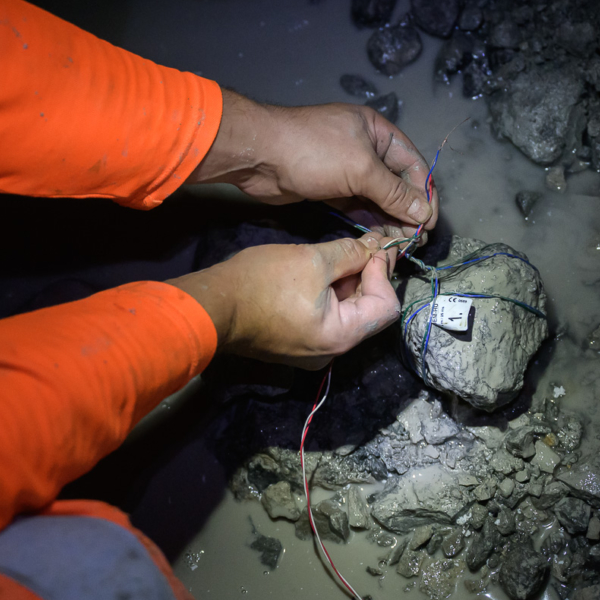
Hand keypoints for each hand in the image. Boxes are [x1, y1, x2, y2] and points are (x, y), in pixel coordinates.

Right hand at [166, 231, 400, 368]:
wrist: (213, 306)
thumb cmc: (262, 283)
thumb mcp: (312, 259)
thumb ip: (350, 254)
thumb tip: (374, 247)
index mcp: (340, 337)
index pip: (386, 307)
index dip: (383, 274)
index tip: (372, 249)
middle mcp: (330, 353)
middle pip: (368, 313)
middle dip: (366, 278)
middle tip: (359, 247)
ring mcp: (312, 352)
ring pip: (346, 316)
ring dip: (346, 286)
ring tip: (337, 257)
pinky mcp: (296, 345)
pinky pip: (325, 321)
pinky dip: (329, 297)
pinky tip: (318, 274)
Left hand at [187, 89, 439, 231]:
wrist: (259, 156)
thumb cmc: (314, 151)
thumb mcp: (361, 169)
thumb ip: (394, 192)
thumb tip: (423, 211)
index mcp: (377, 131)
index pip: (413, 163)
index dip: (424, 192)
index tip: (429, 222)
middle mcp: (365, 147)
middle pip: (396, 182)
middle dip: (407, 210)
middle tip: (416, 239)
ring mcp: (347, 168)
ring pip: (377, 197)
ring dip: (390, 219)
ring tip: (401, 244)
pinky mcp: (330, 187)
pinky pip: (357, 205)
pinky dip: (369, 220)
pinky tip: (380, 239)